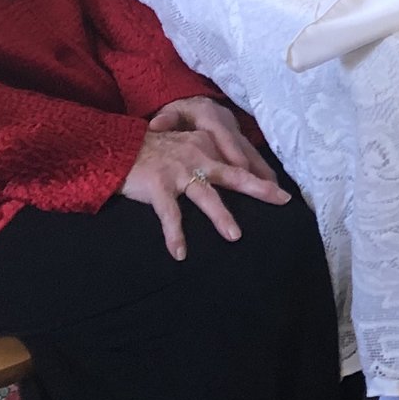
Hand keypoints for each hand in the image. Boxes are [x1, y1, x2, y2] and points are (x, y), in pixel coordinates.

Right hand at [119, 112, 289, 259]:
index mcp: (205, 146)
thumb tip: (231, 174)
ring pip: (206, 196)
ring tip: (235, 237)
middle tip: (282, 199)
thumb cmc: (152, 150)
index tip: (282, 191)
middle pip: (233, 175)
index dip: (260, 176)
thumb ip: (206, 157)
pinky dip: (175, 234)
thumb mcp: (184, 146)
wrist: (116, 146)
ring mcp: (177, 171)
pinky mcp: (158, 185)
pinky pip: (170, 214)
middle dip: (259, 188)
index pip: (237, 163)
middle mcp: (196, 156)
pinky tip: (180, 254)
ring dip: (221, 217)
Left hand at [149, 95, 279, 183]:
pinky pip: (252, 154)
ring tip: (274, 190)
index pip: (223, 136)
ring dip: (262, 171)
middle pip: (242, 146)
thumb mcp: (169, 112)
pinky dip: (261, 169)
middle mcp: (227, 122)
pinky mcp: (239, 137)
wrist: (190, 99)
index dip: (233, 153)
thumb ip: (165, 119)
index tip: (240, 170)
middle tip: (267, 186)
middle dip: (254, 167)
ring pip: (251, 151)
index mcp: (209, 115)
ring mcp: (236, 129)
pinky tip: (269, 183)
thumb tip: (156, 125)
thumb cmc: (178, 111)